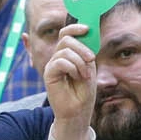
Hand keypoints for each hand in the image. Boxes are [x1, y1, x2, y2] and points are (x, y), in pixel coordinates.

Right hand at [42, 23, 96, 139]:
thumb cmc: (84, 91)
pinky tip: (76, 77)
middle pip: (65, 39)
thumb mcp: (89, 67)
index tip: (87, 29)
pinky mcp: (49, 74)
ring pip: (64, 51)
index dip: (75, 28)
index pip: (65, 34)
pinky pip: (60, 62)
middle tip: (92, 59)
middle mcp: (58, 58)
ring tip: (85, 75)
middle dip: (81, 47)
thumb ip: (85, 51)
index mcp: (67, 54)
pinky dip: (72, 68)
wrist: (78, 111)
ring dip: (80, 62)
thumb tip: (86, 33)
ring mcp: (52, 65)